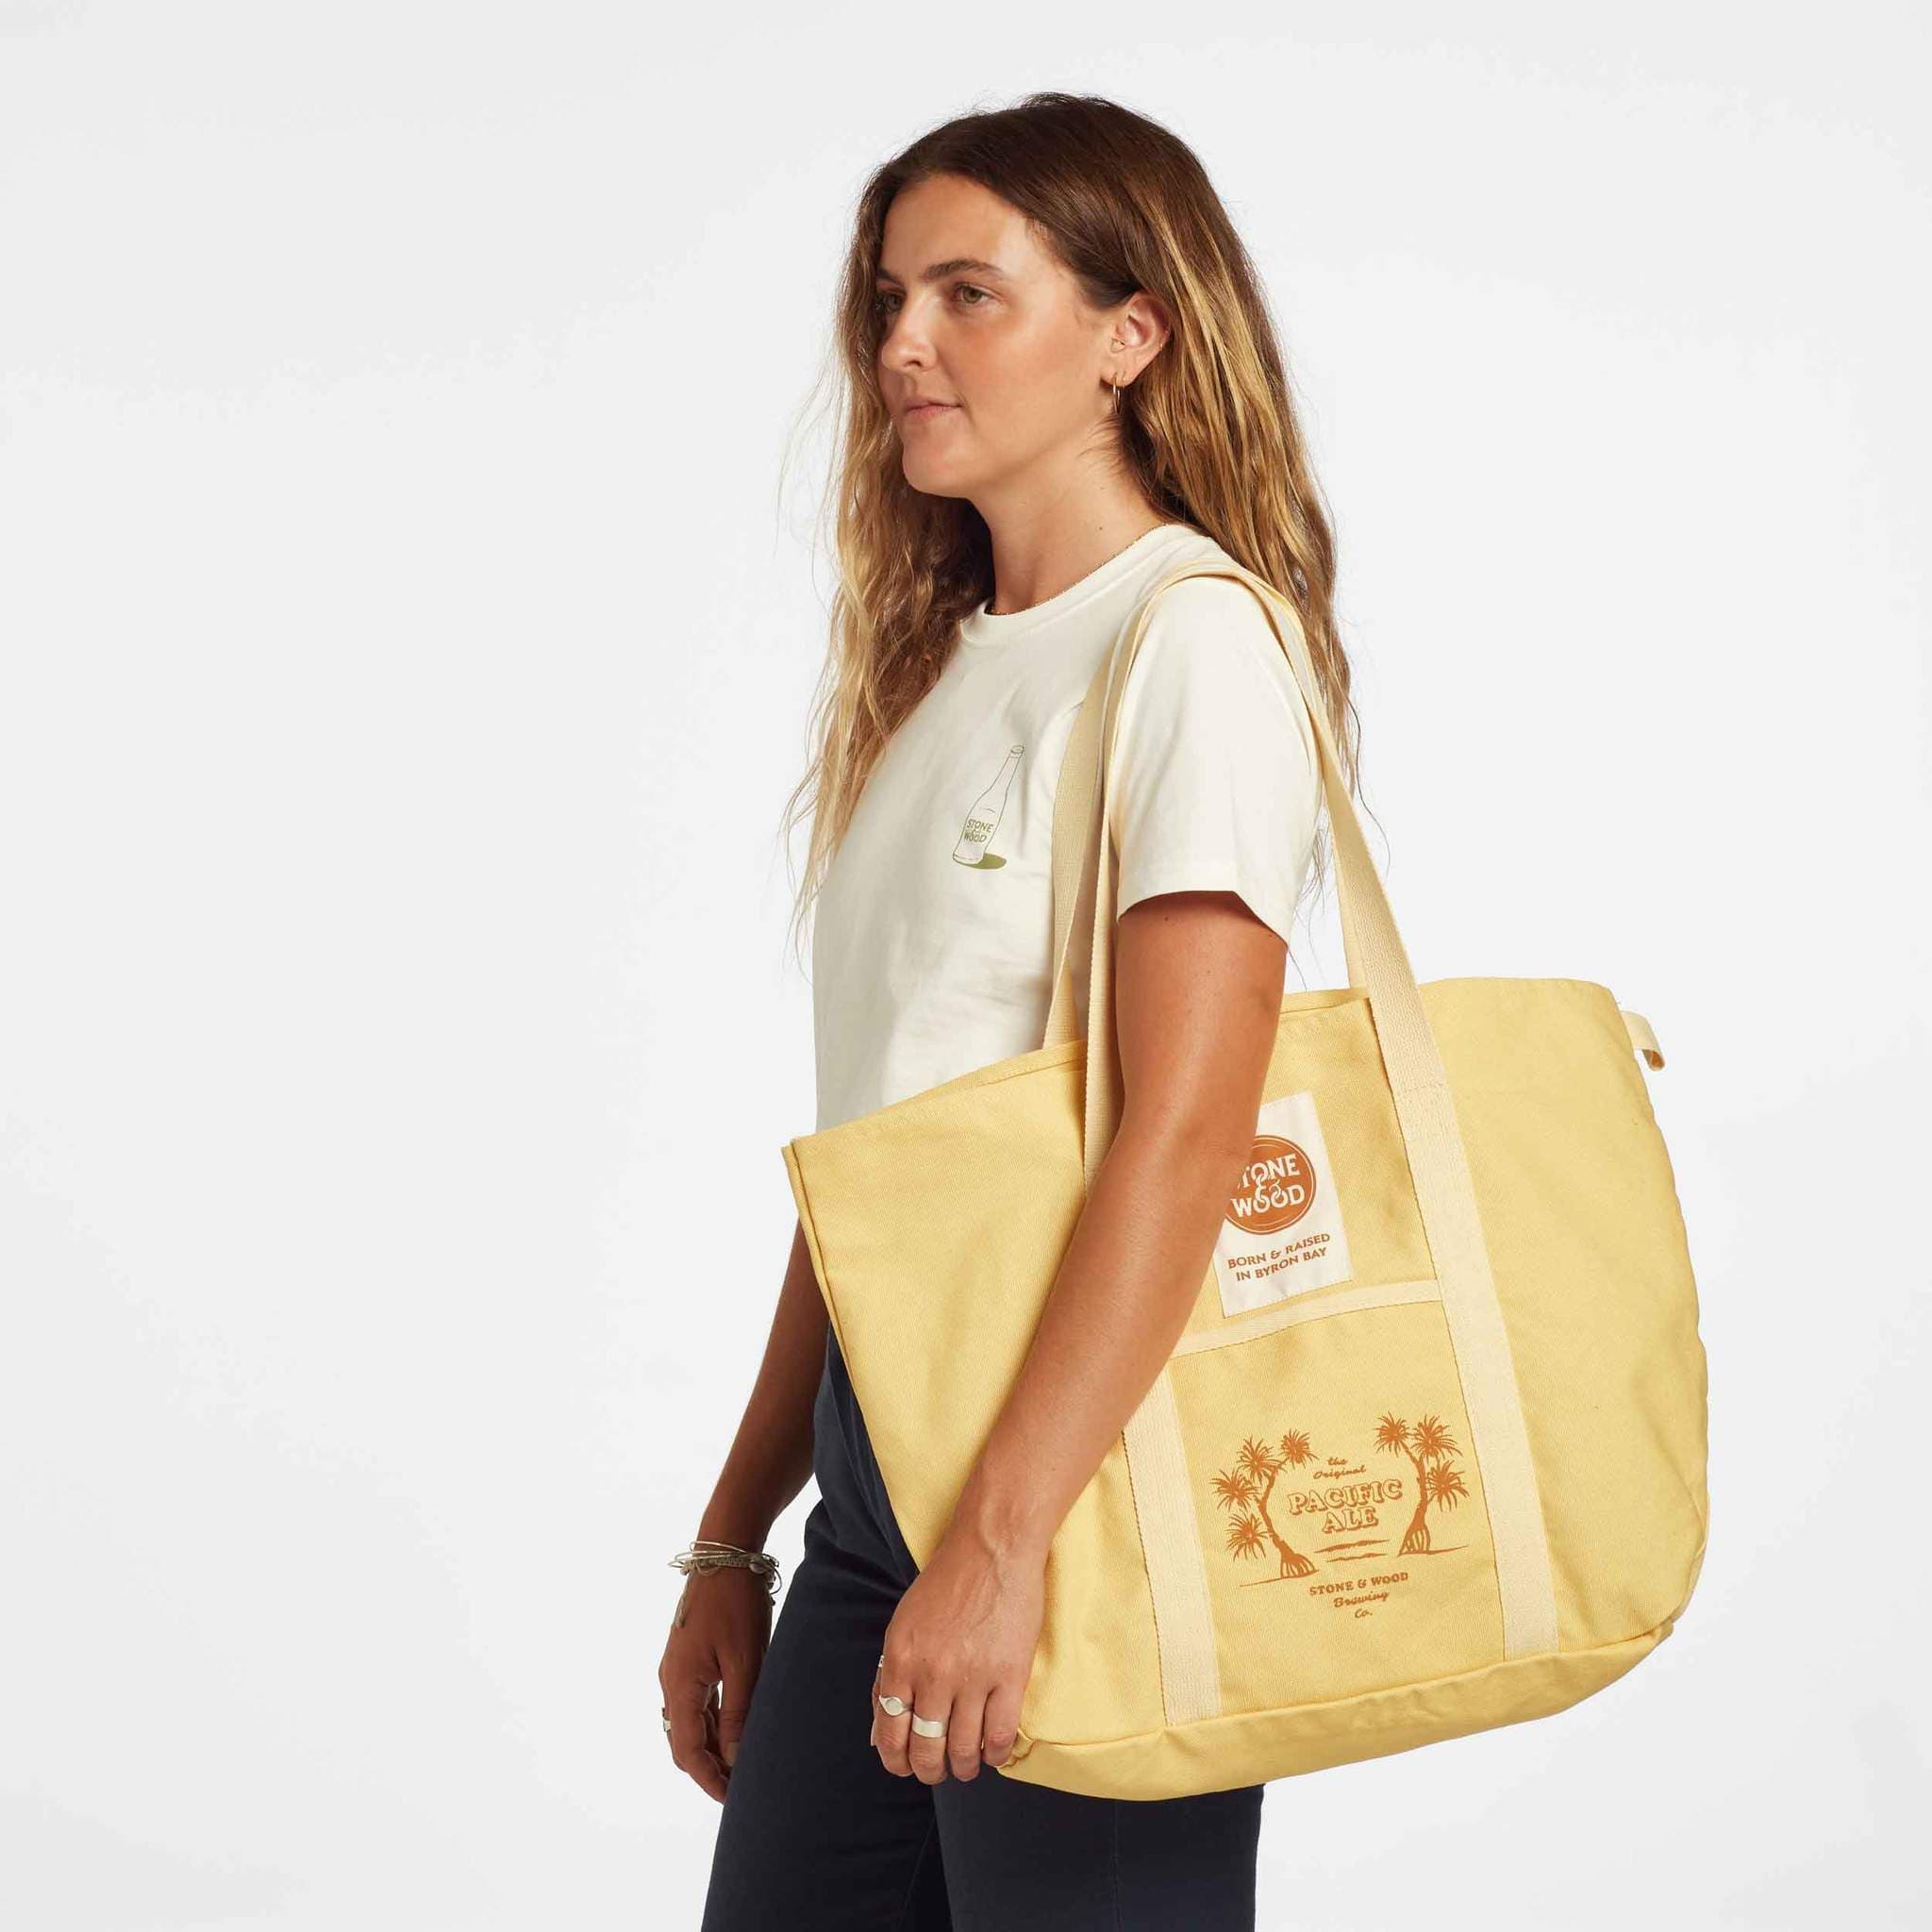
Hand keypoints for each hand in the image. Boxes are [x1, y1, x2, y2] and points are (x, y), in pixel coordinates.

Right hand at [658, 1568, 772, 1803]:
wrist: (726, 1554)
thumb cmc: (737, 1604)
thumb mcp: (745, 1661)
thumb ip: (738, 1712)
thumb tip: (735, 1758)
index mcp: (679, 1685)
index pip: (687, 1751)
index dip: (709, 1779)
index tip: (732, 1800)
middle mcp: (671, 1680)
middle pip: (683, 1741)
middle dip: (708, 1768)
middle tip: (739, 1788)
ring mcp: (677, 1668)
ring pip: (690, 1722)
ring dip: (711, 1746)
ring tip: (741, 1763)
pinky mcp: (689, 1656)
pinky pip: (696, 1701)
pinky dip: (712, 1721)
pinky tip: (735, 1728)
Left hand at [870, 1526, 1044, 1783]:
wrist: (992, 1547)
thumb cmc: (946, 1583)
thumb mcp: (902, 1625)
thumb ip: (887, 1678)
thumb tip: (878, 1733)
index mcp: (900, 1659)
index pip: (890, 1732)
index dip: (897, 1761)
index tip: (905, 1767)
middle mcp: (932, 1674)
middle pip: (926, 1750)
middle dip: (929, 1771)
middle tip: (937, 1771)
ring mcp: (972, 1677)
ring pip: (963, 1750)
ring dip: (963, 1767)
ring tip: (967, 1765)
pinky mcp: (1010, 1676)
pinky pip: (999, 1736)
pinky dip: (994, 1754)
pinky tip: (993, 1752)